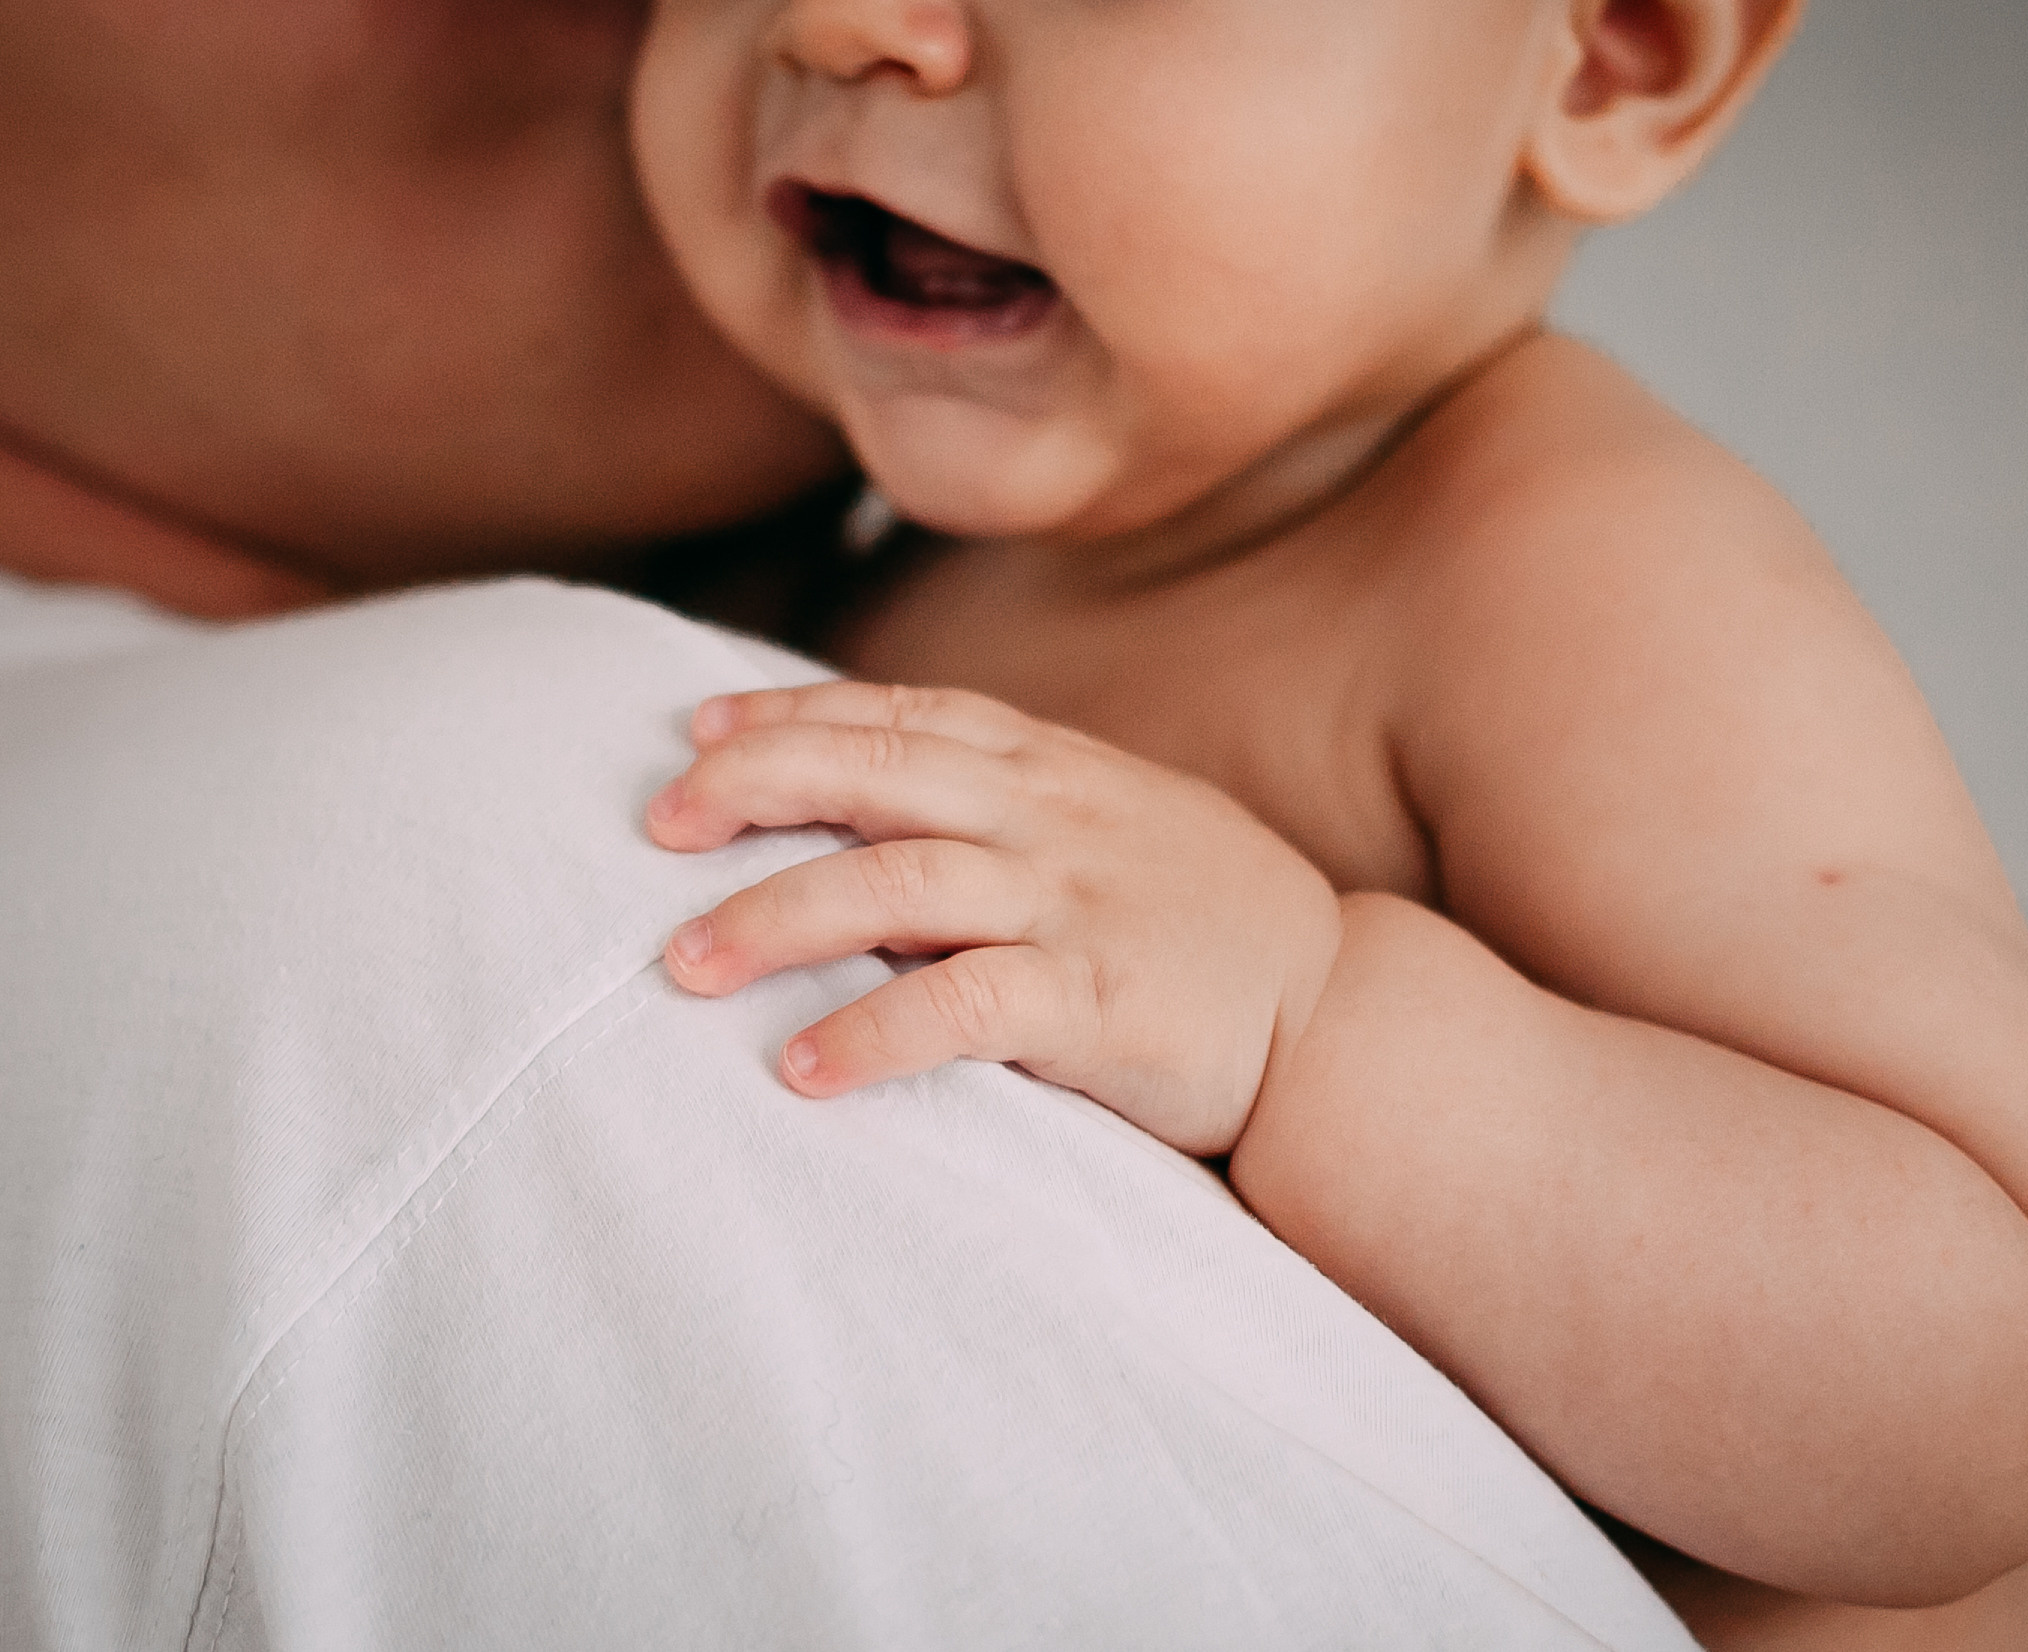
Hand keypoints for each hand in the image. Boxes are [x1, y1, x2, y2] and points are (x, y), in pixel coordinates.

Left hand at [646, 680, 1343, 1156]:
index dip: (793, 714)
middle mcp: (1054, 818)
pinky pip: (963, 1007)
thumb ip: (1018, 800)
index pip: (903, 714)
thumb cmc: (1213, 921)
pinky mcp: (1099, 1003)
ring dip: (774, 916)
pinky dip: (873, 1033)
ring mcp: (1075, 904)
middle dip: (752, 787)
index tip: (700, 731)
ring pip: (893, 880)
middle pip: (874, 772)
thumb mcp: (1121, 823)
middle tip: (656, 827)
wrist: (1341, 1011)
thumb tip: (887, 803)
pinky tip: (801, 1068)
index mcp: (1058, 767)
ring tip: (681, 963)